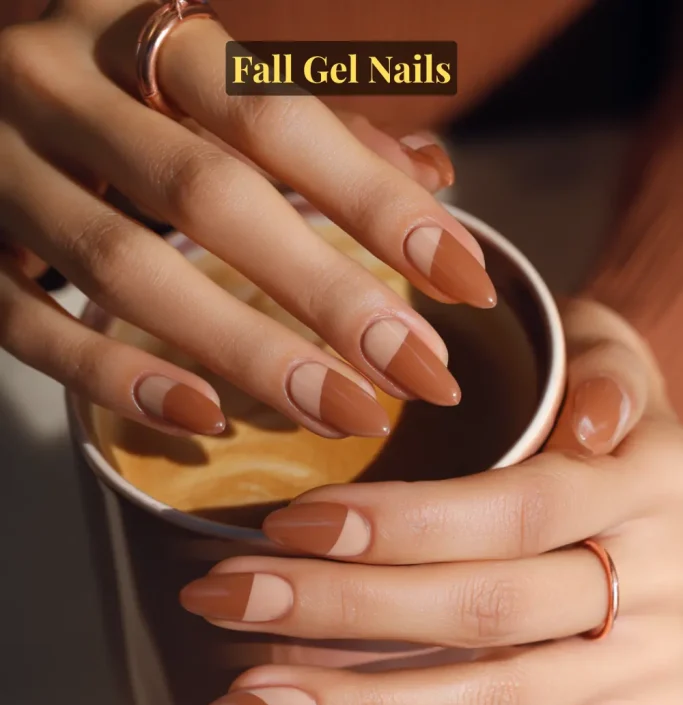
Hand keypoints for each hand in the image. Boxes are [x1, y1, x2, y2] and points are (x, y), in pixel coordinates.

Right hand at [0, 0, 490, 438]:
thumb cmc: (100, 89)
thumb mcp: (194, 76)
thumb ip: (311, 125)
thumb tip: (433, 173)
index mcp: (136, 30)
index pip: (274, 113)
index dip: (375, 200)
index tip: (464, 279)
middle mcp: (57, 83)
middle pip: (209, 197)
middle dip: (326, 293)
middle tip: (419, 373)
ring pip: (125, 270)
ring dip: (246, 350)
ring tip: (345, 412)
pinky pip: (33, 328)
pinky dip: (120, 377)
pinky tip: (208, 418)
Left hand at [180, 299, 682, 704]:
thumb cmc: (625, 422)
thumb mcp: (622, 364)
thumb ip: (605, 378)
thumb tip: (584, 419)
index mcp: (642, 484)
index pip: (510, 511)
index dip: (398, 525)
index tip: (285, 525)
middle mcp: (652, 582)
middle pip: (484, 608)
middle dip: (342, 610)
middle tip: (221, 600)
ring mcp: (645, 666)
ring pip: (500, 699)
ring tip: (247, 703)